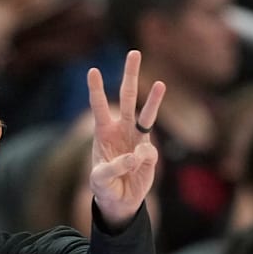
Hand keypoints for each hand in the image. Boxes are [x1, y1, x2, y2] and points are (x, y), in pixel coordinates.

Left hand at [88, 50, 164, 228]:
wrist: (119, 201)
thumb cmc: (104, 186)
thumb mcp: (99, 179)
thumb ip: (114, 167)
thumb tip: (137, 154)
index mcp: (103, 132)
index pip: (98, 106)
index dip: (96, 89)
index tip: (92, 70)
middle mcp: (122, 130)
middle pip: (127, 98)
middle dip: (130, 75)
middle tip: (134, 52)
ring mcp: (137, 139)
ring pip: (147, 115)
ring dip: (153, 100)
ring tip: (160, 83)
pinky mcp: (150, 154)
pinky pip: (149, 153)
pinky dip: (143, 161)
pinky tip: (135, 169)